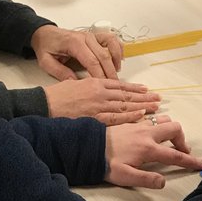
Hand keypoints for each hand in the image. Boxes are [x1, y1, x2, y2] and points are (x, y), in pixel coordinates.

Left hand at [31, 25, 122, 80]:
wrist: (45, 34)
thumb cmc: (46, 46)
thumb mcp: (46, 62)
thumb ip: (60, 72)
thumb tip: (75, 83)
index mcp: (74, 43)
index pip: (92, 61)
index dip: (99, 75)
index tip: (102, 87)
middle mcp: (85, 37)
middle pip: (104, 55)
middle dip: (110, 72)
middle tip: (114, 86)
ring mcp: (92, 35)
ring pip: (111, 44)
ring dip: (116, 59)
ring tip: (117, 72)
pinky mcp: (95, 36)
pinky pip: (112, 39)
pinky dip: (118, 48)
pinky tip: (118, 60)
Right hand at [44, 78, 160, 125]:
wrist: (43, 104)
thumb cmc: (55, 96)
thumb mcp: (73, 83)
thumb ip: (88, 86)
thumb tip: (97, 89)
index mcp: (94, 83)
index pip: (119, 85)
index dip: (134, 88)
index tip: (146, 90)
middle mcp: (99, 92)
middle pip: (126, 95)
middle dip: (143, 97)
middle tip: (158, 98)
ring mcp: (98, 105)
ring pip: (125, 105)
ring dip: (142, 105)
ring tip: (155, 106)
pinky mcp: (94, 117)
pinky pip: (116, 117)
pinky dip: (130, 116)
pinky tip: (141, 115)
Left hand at [105, 115, 201, 189]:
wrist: (87, 146)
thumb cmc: (106, 164)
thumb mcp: (125, 177)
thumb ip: (147, 179)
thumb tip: (164, 181)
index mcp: (148, 149)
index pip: (176, 155)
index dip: (191, 161)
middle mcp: (147, 134)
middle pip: (175, 128)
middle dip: (183, 140)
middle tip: (181, 152)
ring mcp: (139, 125)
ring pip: (163, 120)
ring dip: (170, 129)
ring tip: (167, 142)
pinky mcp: (131, 122)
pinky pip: (150, 118)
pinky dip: (157, 124)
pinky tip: (151, 133)